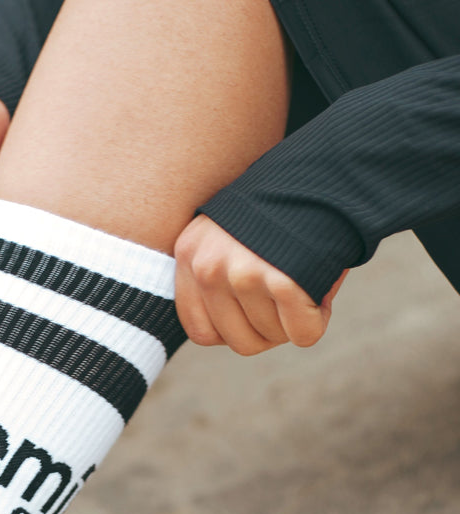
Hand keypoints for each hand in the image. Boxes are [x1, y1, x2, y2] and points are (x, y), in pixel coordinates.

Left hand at [174, 214, 345, 354]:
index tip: (257, 311)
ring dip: (295, 320)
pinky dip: (318, 321)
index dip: (237, 331)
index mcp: (190, 255)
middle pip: (240, 341)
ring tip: (304, 281)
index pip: (201, 332)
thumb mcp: (231, 238)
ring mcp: (242, 273)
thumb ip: (218, 281)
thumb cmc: (281, 212)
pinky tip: (321, 292)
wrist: (323, 172)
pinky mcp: (281, 280)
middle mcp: (208, 265)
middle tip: (290, 302)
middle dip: (271, 330)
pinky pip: (302, 334)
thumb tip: (228, 335)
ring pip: (272, 337)